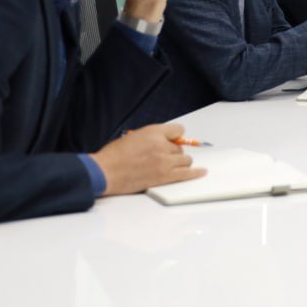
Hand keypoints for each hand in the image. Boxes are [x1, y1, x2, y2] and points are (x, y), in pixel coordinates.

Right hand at [90, 122, 204, 195]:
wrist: (105, 172)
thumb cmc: (114, 156)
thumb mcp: (134, 136)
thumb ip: (152, 137)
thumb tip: (165, 141)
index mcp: (153, 132)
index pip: (178, 129)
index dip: (175, 136)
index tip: (174, 139)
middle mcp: (161, 145)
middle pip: (180, 147)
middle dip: (174, 151)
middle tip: (163, 156)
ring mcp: (164, 161)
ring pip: (185, 159)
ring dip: (180, 162)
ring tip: (171, 165)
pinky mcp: (164, 176)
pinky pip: (186, 173)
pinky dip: (195, 173)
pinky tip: (201, 172)